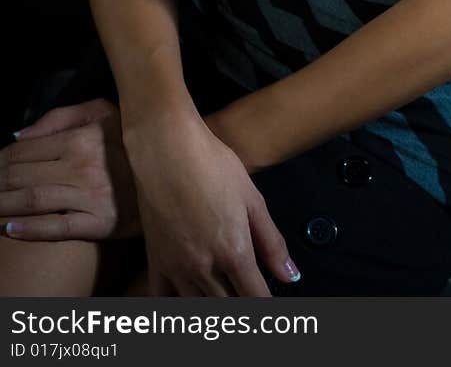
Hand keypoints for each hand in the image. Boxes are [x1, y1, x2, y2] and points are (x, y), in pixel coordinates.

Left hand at [0, 99, 141, 240]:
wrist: (173, 171)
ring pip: (32, 200)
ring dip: (2, 205)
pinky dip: (29, 230)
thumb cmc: (132, 138)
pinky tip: (9, 229)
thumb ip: (60, 117)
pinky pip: (57, 229)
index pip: (24, 150)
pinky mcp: (99, 224)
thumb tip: (18, 135)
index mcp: (80, 138)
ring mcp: (90, 197)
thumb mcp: (103, 111)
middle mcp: (81, 166)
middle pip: (22, 175)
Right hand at [122, 108, 299, 295]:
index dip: (266, 308)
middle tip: (249, 297)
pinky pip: (163, 300)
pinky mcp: (155, 260)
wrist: (167, 148)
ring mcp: (176, 267)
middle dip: (242, 306)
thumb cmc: (214, 165)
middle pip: (228, 306)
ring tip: (225, 297)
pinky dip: (178, 306)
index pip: (255, 299)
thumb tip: (290, 276)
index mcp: (234, 251)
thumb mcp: (252, 198)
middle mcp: (204, 267)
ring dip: (216, 305)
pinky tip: (189, 300)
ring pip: (199, 306)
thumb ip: (271, 242)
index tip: (271, 308)